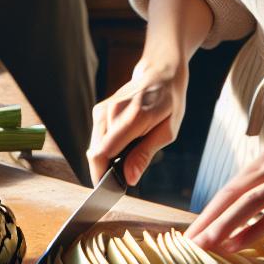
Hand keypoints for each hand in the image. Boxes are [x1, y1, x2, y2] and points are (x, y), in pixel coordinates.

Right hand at [89, 57, 188, 186]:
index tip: (110, 190)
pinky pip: (96, 139)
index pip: (103, 153)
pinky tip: (122, 147)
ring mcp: (103, 110)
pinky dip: (105, 149)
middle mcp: (112, 111)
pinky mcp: (99, 111)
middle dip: (104, 171)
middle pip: (95, 153)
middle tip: (121, 180)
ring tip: (125, 160)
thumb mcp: (167, 131)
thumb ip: (145, 155)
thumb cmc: (169, 103)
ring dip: (105, 160)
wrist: (160, 73)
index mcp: (133, 116)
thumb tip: (129, 178)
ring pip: (93, 147)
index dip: (102, 175)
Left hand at [187, 140, 263, 252]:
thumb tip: (240, 216)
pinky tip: (239, 244)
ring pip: (249, 203)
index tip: (190, 236)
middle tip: (190, 245)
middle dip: (208, 221)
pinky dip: (254, 229)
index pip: (227, 191)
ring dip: (225, 225)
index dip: (206, 214)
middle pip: (231, 195)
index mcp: (262, 164)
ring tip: (208, 246)